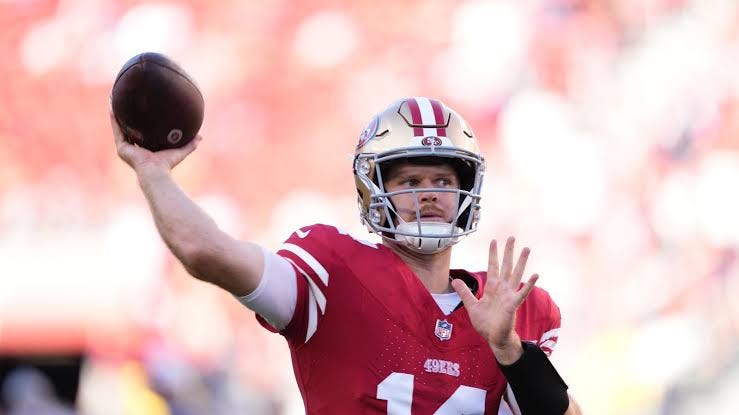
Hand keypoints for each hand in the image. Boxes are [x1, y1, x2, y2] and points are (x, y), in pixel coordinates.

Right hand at [110, 111, 201, 173]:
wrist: (156, 172)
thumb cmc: (168, 164)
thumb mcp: (180, 151)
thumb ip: (190, 144)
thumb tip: (201, 137)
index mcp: (144, 150)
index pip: (141, 134)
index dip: (140, 124)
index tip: (141, 113)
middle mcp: (133, 150)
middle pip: (128, 130)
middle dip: (127, 118)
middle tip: (126, 104)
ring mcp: (125, 149)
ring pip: (120, 128)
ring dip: (117, 116)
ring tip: (115, 102)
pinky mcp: (121, 148)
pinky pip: (117, 130)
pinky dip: (114, 120)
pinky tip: (112, 108)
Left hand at [452, 237, 538, 363]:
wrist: (494, 338)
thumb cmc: (485, 324)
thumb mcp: (471, 306)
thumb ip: (465, 292)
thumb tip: (456, 281)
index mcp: (492, 288)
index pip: (493, 267)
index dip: (493, 254)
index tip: (494, 241)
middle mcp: (502, 289)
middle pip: (506, 266)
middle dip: (508, 252)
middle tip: (512, 237)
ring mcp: (509, 295)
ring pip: (516, 274)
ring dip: (521, 262)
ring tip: (526, 249)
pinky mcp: (513, 304)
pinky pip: (522, 292)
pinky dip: (529, 284)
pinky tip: (535, 275)